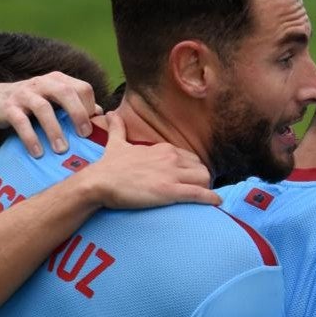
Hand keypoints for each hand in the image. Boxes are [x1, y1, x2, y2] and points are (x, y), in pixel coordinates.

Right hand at [0, 71, 101, 156]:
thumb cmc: (33, 104)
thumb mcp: (55, 101)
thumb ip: (77, 106)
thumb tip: (101, 116)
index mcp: (58, 80)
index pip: (82, 88)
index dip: (89, 107)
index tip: (92, 129)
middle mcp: (43, 83)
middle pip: (65, 92)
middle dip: (78, 114)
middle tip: (85, 136)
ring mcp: (24, 94)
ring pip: (43, 108)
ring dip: (54, 130)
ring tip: (62, 150)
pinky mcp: (8, 107)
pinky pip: (21, 122)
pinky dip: (31, 137)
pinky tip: (38, 153)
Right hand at [83, 113, 220, 209]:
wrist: (99, 182)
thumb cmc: (108, 166)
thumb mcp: (116, 143)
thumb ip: (117, 128)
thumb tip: (109, 113)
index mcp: (163, 149)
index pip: (191, 158)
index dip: (193, 171)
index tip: (190, 180)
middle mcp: (171, 158)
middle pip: (201, 168)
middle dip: (203, 181)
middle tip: (198, 192)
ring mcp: (171, 174)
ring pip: (204, 179)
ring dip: (207, 189)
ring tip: (204, 200)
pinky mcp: (170, 191)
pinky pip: (199, 193)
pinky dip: (210, 198)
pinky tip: (216, 203)